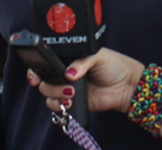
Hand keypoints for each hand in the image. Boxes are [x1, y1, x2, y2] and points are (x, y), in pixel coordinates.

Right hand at [29, 48, 144, 114]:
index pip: (46, 60)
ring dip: (55, 94)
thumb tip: (69, 73)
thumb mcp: (97, 55)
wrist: (126, 86)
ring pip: (48, 93)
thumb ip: (81, 61)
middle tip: (58, 82)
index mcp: (68, 57)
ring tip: (71, 92)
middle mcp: (64, 72)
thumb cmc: (114, 65)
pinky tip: (70, 101)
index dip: (37, 67)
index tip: (35, 74)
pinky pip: (57, 106)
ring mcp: (67, 87)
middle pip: (43, 78)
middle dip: (45, 82)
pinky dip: (59, 105)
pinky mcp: (72, 102)